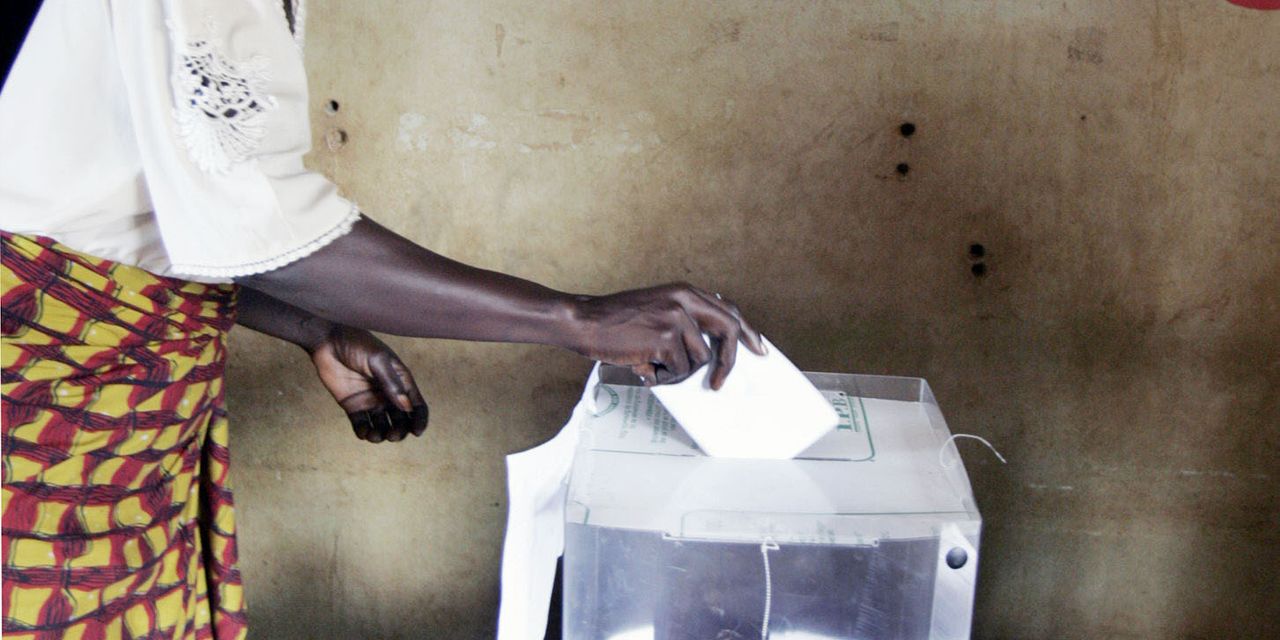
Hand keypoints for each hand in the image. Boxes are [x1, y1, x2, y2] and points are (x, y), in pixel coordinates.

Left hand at [309, 326, 428, 442]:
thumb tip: (407, 407)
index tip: (416, 432)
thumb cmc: (357, 345)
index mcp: (400, 381)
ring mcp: (370, 401)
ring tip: (375, 435)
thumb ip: (392, 384)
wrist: (328, 341)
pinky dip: (364, 433)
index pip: (415, 405)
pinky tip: (364, 432)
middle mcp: (388, 394)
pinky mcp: (353, 406)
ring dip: (382, 435)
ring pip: (382, 425)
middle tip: (392, 435)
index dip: (419, 420)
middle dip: (400, 431)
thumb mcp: (378, 361)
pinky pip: (362, 424)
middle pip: (401, 420)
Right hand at [568, 283, 765, 388]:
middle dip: (729, 361)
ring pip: (698, 360)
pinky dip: (662, 377)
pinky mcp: (666, 339)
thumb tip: (709, 350)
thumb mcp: (657, 307)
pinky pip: (679, 371)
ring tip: (652, 365)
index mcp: (685, 291)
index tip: (758, 349)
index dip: (746, 331)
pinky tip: (643, 367)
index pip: (728, 310)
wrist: (584, 321)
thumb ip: (684, 319)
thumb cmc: (615, 321)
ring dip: (676, 372)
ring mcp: (677, 318)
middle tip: (719, 383)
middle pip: (728, 331)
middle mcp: (685, 300)